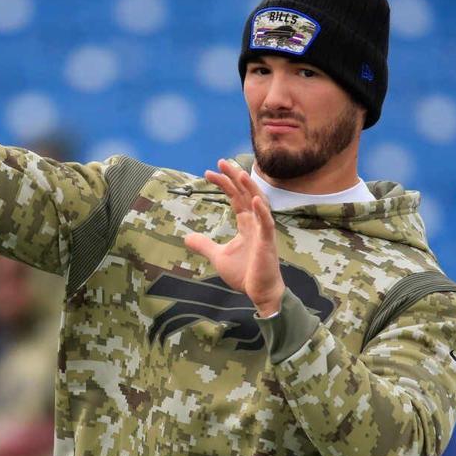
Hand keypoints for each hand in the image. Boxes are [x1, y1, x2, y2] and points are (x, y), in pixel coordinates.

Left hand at [183, 159, 284, 316]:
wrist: (260, 293)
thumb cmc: (245, 274)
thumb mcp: (218, 257)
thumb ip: (204, 245)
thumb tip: (186, 238)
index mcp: (246, 224)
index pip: (236, 198)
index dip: (224, 184)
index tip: (209, 172)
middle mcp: (256, 223)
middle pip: (246, 194)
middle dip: (234, 177)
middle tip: (221, 162)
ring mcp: (264, 232)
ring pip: (258, 204)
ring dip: (249, 188)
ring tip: (238, 173)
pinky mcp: (268, 243)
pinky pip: (267, 224)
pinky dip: (262, 211)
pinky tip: (255, 200)